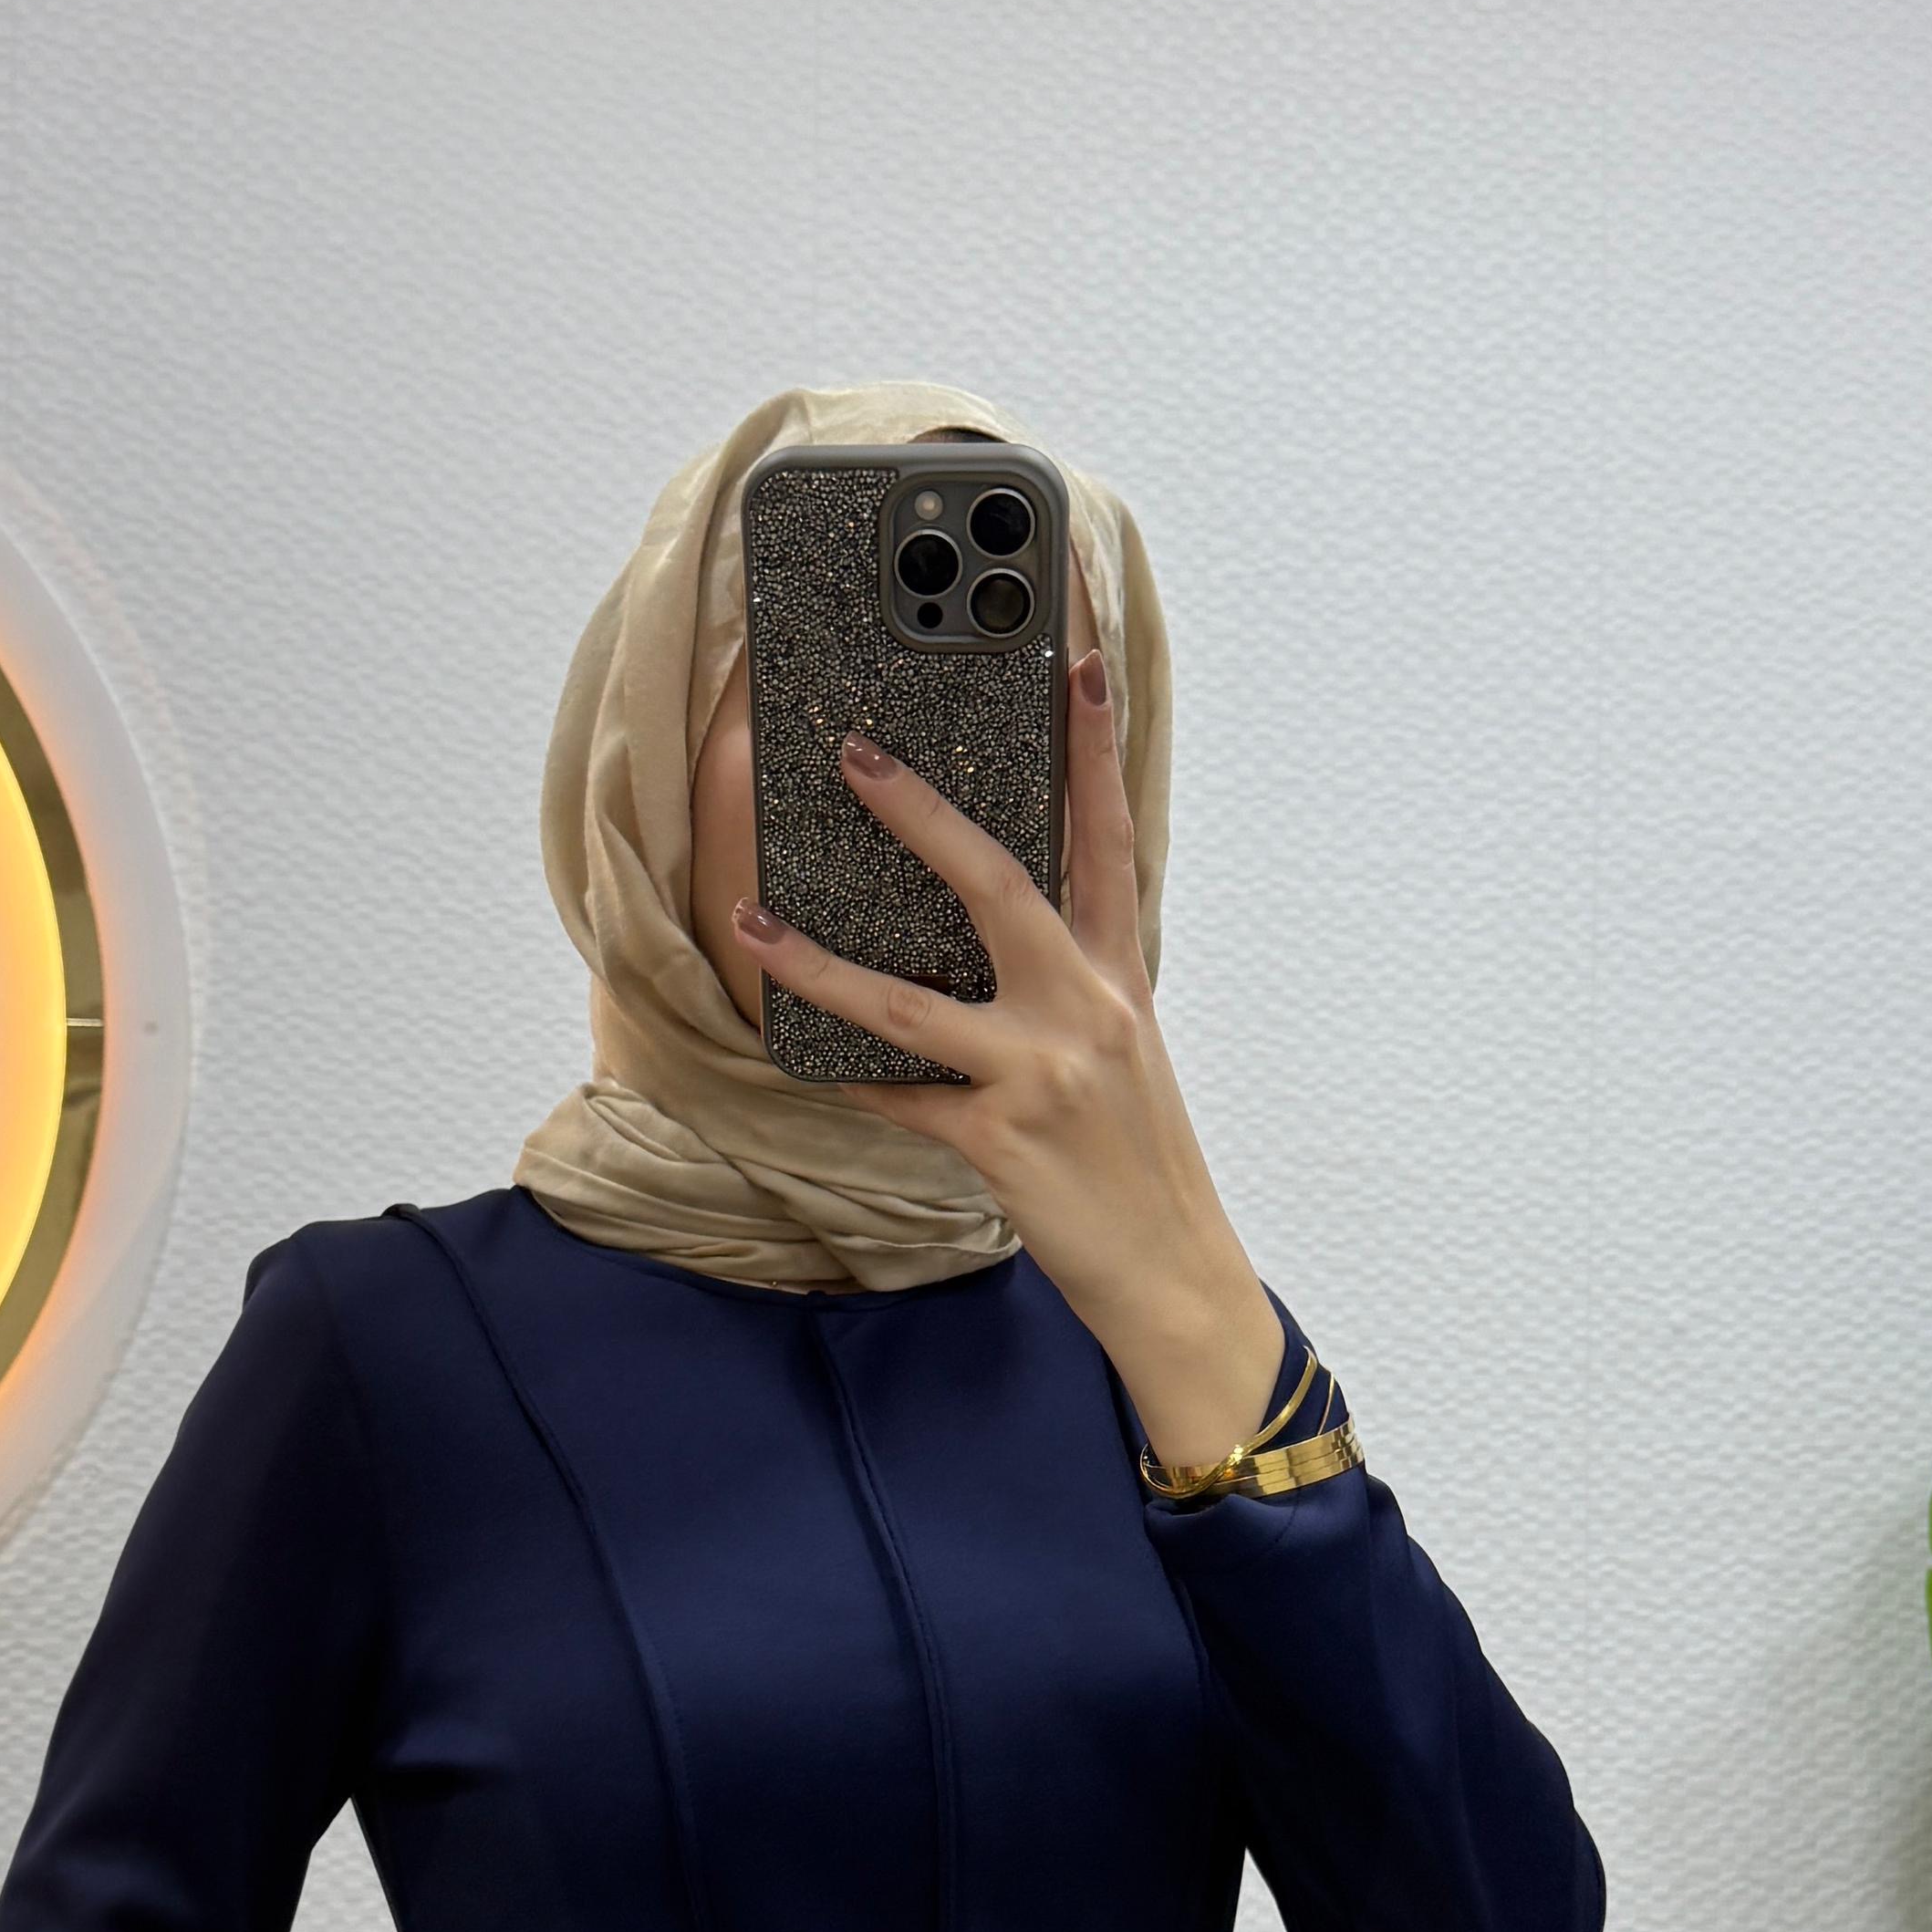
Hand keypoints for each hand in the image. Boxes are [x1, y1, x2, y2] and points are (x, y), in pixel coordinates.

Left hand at [732, 652, 1287, 1469]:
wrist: (1176, 1271)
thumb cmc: (1141, 1162)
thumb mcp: (1124, 1055)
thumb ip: (1071, 990)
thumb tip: (1004, 936)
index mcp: (1120, 979)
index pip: (1110, 838)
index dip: (1095, 746)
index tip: (1076, 660)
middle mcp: (1085, 1011)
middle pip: (1000, 886)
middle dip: (924, 815)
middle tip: (859, 755)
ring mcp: (1041, 1074)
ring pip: (909, 1004)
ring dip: (819, 964)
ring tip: (755, 923)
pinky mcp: (999, 1141)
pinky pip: (897, 1101)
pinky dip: (842, 1082)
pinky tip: (788, 1055)